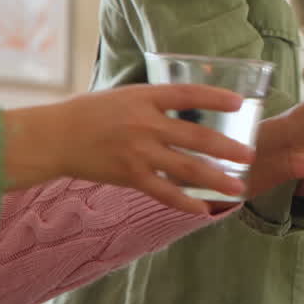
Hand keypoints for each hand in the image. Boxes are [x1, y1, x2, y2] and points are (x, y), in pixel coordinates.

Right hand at [2, 84, 256, 214]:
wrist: (53, 137)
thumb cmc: (91, 113)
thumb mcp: (125, 96)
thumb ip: (156, 102)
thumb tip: (192, 106)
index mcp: (144, 97)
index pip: (187, 94)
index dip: (214, 97)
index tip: (239, 103)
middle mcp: (144, 124)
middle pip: (195, 136)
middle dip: (227, 148)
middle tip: (250, 155)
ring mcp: (138, 152)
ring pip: (186, 168)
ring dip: (216, 179)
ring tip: (240, 187)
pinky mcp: (130, 176)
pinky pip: (164, 191)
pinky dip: (185, 202)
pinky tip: (204, 209)